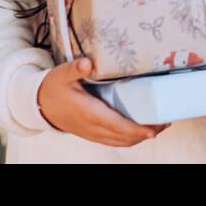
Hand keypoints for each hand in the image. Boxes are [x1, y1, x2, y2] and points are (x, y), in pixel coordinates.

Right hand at [37, 57, 170, 146]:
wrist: (38, 104)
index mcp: (89, 114)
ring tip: (160, 124)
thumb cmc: (52, 88)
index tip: (155, 127)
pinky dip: (130, 138)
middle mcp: (92, 127)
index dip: (138, 129)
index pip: (118, 126)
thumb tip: (88, 63)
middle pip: (125, 137)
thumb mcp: (62, 74)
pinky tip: (141, 130)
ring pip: (121, 142)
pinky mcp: (92, 133)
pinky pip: (114, 141)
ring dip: (141, 137)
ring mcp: (93, 133)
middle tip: (167, 120)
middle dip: (147, 132)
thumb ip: (76, 68)